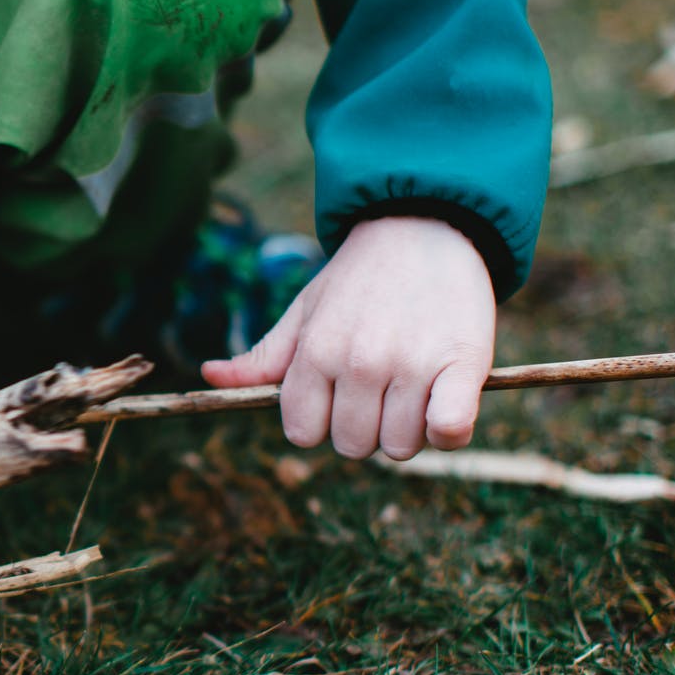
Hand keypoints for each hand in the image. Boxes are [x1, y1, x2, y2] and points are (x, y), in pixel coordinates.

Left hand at [200, 215, 494, 458]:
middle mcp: (360, 362)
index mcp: (316, 351)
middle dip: (364, 428)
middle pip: (352, 446)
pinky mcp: (463, 365)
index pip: (302, 432)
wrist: (425, 227)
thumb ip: (264, 356)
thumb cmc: (359, 279)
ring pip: (399, 447)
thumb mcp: (306, 311)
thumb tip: (210, 375)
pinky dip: (448, 431)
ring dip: (408, 429)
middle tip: (381, 390)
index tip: (338, 397)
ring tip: (414, 388)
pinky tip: (445, 405)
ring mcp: (411, 365)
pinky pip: (449, 431)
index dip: (320, 421)